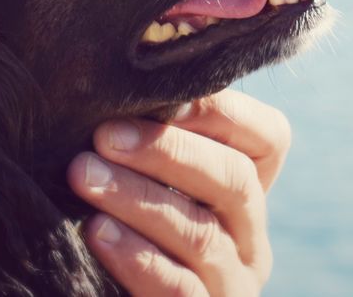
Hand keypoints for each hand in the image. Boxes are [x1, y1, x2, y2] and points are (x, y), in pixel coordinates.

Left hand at [67, 90, 290, 295]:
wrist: (110, 295)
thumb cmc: (118, 231)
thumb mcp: (146, 184)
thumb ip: (148, 142)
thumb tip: (117, 77)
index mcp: (245, 195)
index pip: (269, 138)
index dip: (225, 110)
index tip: (164, 94)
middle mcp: (250, 239)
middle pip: (233, 180)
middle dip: (166, 150)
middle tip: (103, 135)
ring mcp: (232, 287)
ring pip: (201, 234)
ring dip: (138, 198)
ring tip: (83, 176)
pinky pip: (180, 288)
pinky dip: (138, 258)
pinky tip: (97, 233)